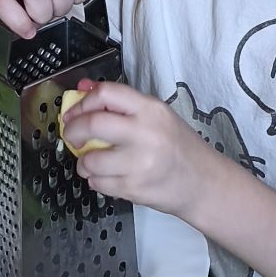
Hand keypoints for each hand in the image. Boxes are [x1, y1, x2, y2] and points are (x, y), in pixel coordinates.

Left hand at [62, 80, 212, 220]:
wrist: (203, 183)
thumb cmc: (178, 147)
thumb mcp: (156, 116)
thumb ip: (120, 103)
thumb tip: (83, 88)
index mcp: (151, 110)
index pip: (107, 93)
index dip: (83, 102)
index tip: (75, 112)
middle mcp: (146, 133)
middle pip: (93, 124)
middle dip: (73, 130)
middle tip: (72, 135)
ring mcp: (140, 163)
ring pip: (90, 160)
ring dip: (83, 162)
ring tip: (91, 162)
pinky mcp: (134, 188)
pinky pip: (98, 183)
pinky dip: (96, 180)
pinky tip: (108, 176)